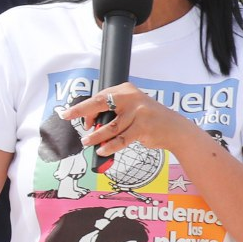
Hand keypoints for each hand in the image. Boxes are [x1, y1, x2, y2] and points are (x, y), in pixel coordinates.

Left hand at [65, 83, 199, 161]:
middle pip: (100, 103)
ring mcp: (138, 112)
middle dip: (81, 111)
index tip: (70, 114)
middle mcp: (131, 98)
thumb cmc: (148, 120)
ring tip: (87, 141)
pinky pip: (121, 139)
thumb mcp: (131, 110)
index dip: (84, 107)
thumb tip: (90, 124)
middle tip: (67, 116)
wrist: (174, 129)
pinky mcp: (142, 127)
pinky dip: (109, 146)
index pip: (100, 96)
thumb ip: (113, 113)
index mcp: (126, 91)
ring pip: (110, 127)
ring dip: (96, 136)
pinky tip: (102, 150)